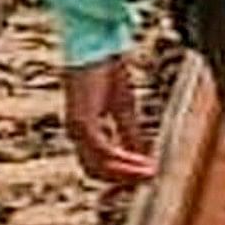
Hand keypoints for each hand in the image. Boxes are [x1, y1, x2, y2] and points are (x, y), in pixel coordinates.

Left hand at [63, 58, 156, 186]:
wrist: (97, 44)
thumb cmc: (107, 70)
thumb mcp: (124, 108)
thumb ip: (129, 134)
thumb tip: (142, 159)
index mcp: (83, 129)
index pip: (97, 164)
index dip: (120, 175)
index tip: (145, 177)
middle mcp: (75, 131)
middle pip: (95, 171)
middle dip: (122, 180)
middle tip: (149, 179)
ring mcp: (76, 127)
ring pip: (98, 166)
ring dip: (125, 174)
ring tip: (149, 174)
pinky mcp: (84, 121)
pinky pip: (103, 151)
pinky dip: (123, 161)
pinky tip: (141, 162)